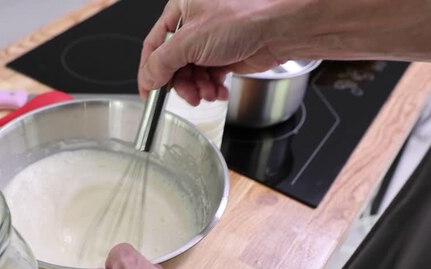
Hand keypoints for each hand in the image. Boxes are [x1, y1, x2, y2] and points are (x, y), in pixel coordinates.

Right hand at [139, 0, 281, 104]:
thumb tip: (148, 79)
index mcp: (180, 9)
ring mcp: (211, 41)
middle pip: (173, 63)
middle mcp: (194, 24)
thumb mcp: (191, 40)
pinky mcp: (226, 55)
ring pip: (192, 73)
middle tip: (188, 97)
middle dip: (180, 84)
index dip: (149, 72)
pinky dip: (212, 88)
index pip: (153, 45)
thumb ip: (162, 62)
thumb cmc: (244, 17)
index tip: (148, 94)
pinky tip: (219, 92)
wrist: (282, 28)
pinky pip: (209, 77)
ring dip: (197, 89)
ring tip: (207, 95)